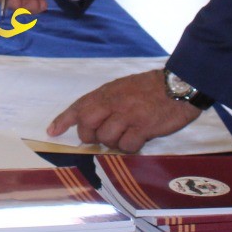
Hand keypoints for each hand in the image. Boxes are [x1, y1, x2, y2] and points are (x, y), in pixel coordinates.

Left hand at [48, 70, 201, 152]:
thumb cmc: (150, 88)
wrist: (178, 85)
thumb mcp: (123, 87)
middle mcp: (114, 102)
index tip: (52, 131)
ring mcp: (128, 114)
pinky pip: (127, 145)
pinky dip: (130, 147)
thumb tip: (89, 119)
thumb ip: (106, 101)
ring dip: (113, 142)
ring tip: (126, 135)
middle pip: (87, 124)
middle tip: (100, 138)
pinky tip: (139, 138)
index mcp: (107, 91)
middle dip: (90, 136)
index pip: (80, 106)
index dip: (64, 120)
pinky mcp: (143, 127)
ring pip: (106, 137)